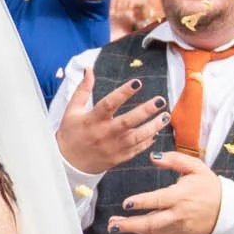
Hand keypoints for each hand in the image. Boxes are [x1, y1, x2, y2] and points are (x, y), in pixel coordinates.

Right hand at [53, 72, 168, 176]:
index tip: (137, 83)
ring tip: (166, 116)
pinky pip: (136, 149)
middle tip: (160, 100)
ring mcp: (112, 147)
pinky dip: (147, 141)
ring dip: (153, 126)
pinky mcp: (118, 158)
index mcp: (92, 120)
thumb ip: (82, 90)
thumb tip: (89, 70)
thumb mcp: (72, 110)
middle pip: (127, 122)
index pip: (108, 104)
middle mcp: (103, 133)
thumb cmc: (70, 133)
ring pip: (136, 137)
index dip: (123, 93)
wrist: (67, 163)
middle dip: (145, 111)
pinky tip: (156, 132)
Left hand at [109, 149, 223, 233]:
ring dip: (134, 230)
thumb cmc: (208, 186)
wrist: (226, 210)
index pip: (159, 200)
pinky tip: (132, 228)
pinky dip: (145, 233)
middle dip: (132, 225)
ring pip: (153, 232)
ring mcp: (179, 227)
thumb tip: (154, 156)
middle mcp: (179, 214)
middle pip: (153, 222)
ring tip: (115, 226)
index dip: (142, 202)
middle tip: (113, 224)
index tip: (126, 203)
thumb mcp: (196, 167)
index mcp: (182, 195)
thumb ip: (175, 159)